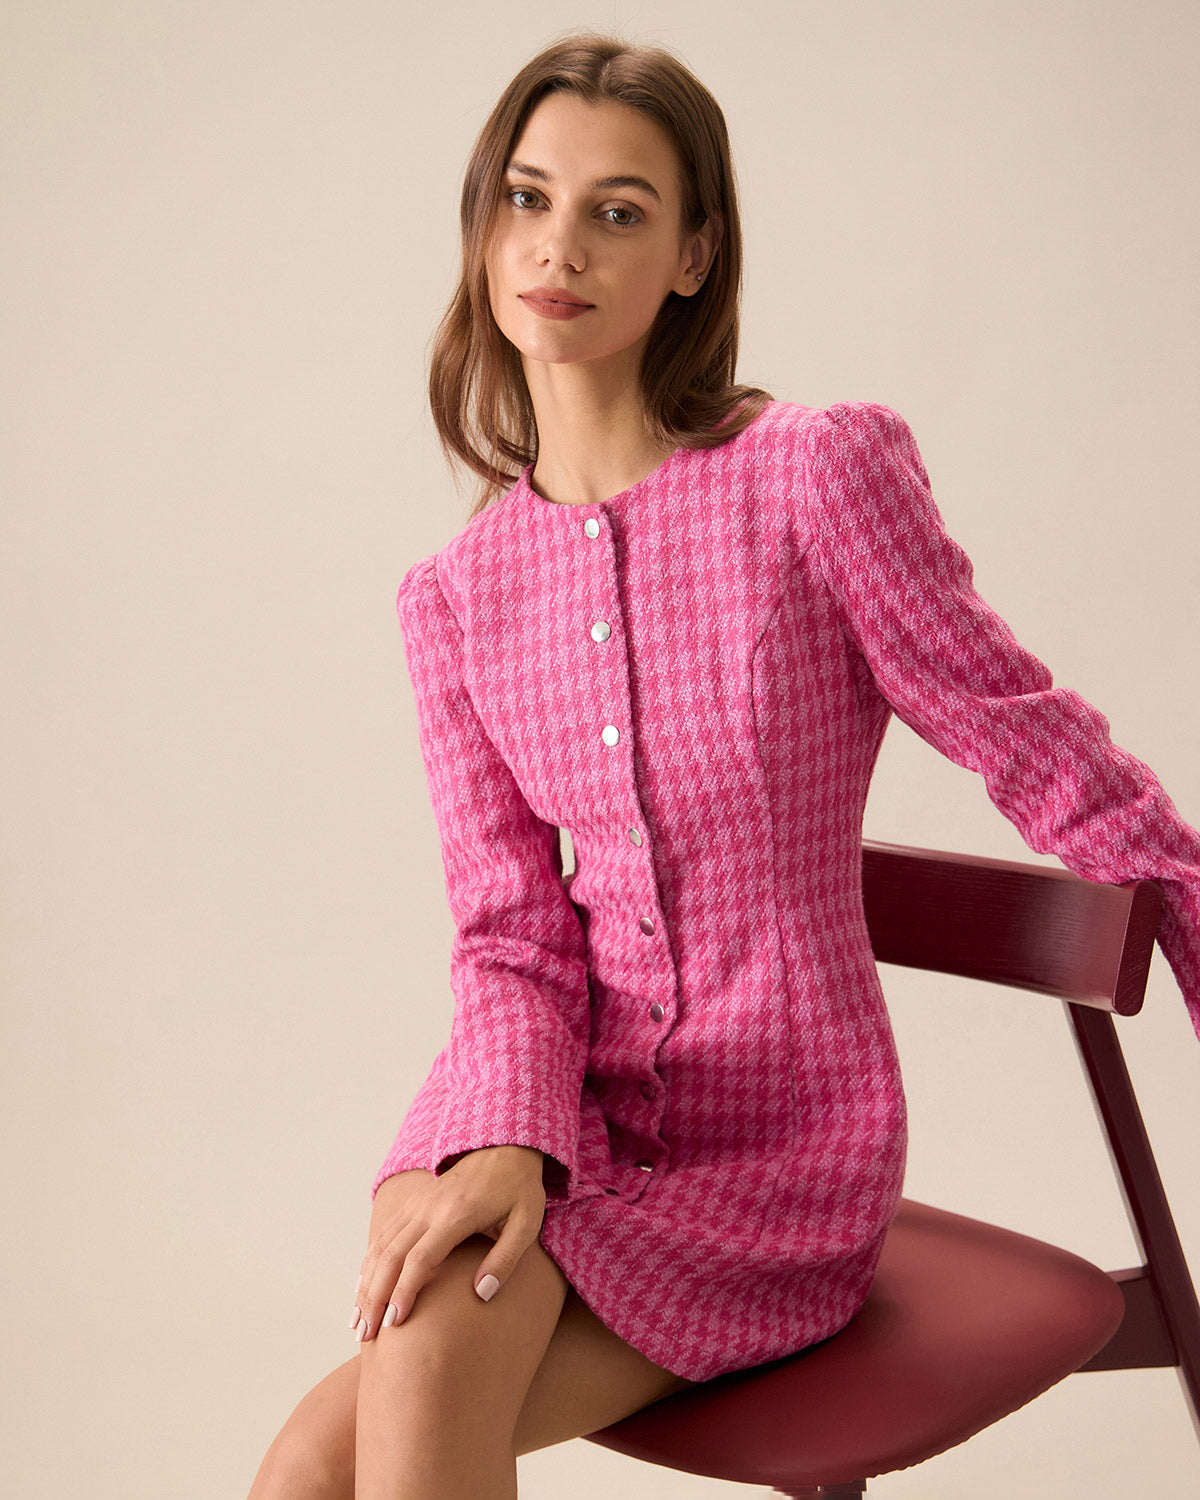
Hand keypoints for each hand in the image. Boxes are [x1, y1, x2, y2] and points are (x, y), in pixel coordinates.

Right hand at [350, 1145, 546, 1343]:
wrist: (506, 1147)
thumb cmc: (519, 1190)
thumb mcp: (526, 1223)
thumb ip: (506, 1259)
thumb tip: (482, 1294)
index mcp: (456, 1215)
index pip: (420, 1258)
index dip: (404, 1292)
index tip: (393, 1323)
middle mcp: (429, 1208)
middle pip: (391, 1255)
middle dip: (374, 1296)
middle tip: (364, 1333)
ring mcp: (419, 1204)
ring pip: (381, 1245)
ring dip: (366, 1283)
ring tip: (357, 1320)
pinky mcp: (415, 1203)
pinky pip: (385, 1234)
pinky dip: (369, 1262)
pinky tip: (362, 1286)